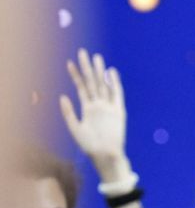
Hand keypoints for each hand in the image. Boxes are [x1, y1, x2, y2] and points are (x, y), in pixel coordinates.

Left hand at [59, 48, 129, 182]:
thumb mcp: (74, 128)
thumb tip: (62, 96)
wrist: (105, 155)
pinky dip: (114, 84)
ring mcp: (109, 107)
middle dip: (88, 67)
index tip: (69, 62)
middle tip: (83, 52)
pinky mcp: (119, 112)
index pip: (81, 87)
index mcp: (88, 109)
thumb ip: (68, 112)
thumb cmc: (90, 146)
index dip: (75, 75)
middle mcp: (99, 105)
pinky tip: (110, 73)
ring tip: (96, 58)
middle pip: (92, 82)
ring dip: (99, 72)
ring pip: (103, 86)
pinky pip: (117, 95)